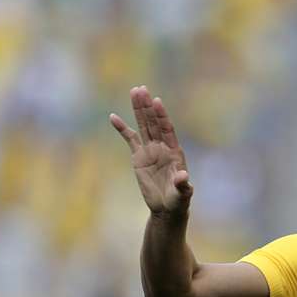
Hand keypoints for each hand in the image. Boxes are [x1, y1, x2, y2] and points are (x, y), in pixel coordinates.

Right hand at [110, 85, 192, 216]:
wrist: (167, 208)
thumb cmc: (178, 200)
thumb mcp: (183, 193)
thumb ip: (183, 184)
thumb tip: (183, 176)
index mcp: (174, 151)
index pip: (167, 129)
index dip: (162, 116)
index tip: (156, 101)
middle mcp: (162, 146)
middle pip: (153, 122)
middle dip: (147, 106)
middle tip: (141, 89)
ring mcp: (150, 150)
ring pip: (143, 125)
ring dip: (138, 109)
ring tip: (134, 91)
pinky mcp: (139, 157)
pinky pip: (129, 139)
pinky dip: (122, 128)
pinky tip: (113, 117)